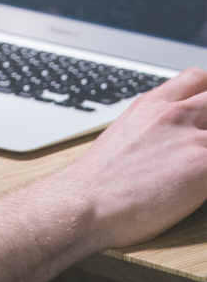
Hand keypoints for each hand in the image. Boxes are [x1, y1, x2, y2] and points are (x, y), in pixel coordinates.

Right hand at [66, 67, 206, 250]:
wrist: (86, 202)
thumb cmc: (99, 178)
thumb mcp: (123, 134)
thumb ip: (152, 125)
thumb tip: (166, 135)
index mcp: (150, 104)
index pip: (197, 78)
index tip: (206, 110)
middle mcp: (172, 115)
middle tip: (203, 139)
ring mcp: (190, 138)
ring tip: (199, 161)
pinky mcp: (203, 166)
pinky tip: (201, 185)